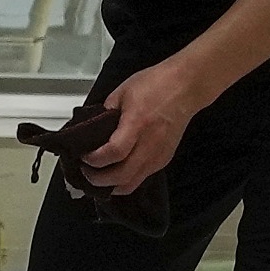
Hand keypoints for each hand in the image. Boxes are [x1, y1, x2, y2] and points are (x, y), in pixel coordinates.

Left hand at [73, 46, 222, 197]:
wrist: (186, 88)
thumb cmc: (157, 84)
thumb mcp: (122, 92)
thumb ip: (105, 113)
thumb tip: (92, 131)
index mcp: (137, 124)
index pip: (113, 153)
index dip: (94, 159)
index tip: (83, 156)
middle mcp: (150, 144)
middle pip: (121, 176)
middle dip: (98, 180)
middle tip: (85, 172)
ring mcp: (158, 155)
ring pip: (132, 184)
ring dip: (111, 186)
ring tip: (98, 177)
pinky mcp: (164, 159)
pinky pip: (141, 178)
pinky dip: (125, 181)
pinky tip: (116, 172)